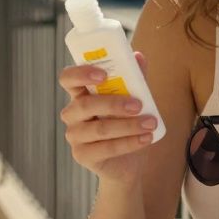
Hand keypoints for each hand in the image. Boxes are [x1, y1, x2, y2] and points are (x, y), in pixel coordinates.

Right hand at [58, 52, 157, 182]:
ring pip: (99, 129)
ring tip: (151, 123)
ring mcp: (75, 136)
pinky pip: (106, 148)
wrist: (129, 162)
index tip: (103, 74)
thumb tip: (138, 57)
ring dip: (128, 125)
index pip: (68, 78)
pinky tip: (146, 138)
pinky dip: (129, 143)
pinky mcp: (82, 156)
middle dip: (114, 104)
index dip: (81, 74)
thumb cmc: (127, 124)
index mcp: (80, 94)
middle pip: (85, 105)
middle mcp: (72, 114)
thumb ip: (134, 79)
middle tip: (139, 105)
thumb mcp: (133, 99)